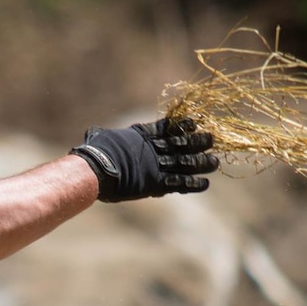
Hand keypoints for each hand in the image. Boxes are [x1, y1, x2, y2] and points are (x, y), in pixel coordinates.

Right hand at [69, 117, 217, 201]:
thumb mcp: (98, 137)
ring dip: (202, 162)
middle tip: (212, 139)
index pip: (167, 128)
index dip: (182, 125)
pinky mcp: (158, 183)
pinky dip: (194, 184)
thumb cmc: (94, 152)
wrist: (98, 168)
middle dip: (198, 142)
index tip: (194, 122)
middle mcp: (154, 149)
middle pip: (182, 143)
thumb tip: (91, 132)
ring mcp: (158, 166)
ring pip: (187, 163)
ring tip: (215, 162)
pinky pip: (180, 183)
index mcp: (142, 136)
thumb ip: (100, 135)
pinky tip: (205, 183)